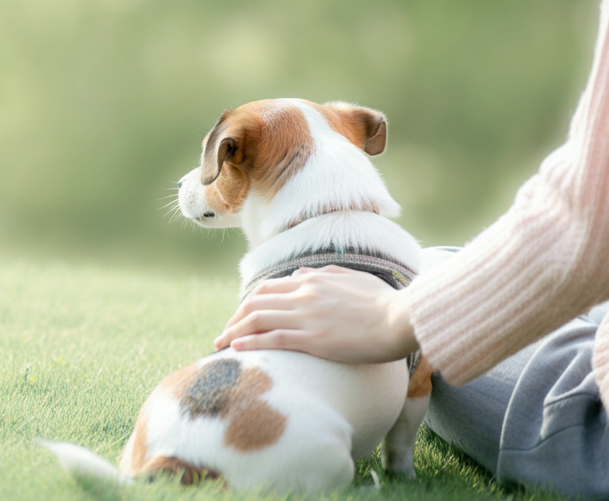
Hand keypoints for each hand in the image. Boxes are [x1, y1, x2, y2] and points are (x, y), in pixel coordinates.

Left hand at [213, 265, 418, 363]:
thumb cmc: (385, 302)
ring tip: (220, 345)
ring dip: (234, 332)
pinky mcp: (315, 340)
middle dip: (234, 319)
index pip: (268, 289)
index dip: (249, 303)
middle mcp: (304, 296)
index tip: (240, 317)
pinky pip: (273, 339)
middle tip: (223, 334)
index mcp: (312, 282)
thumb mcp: (353, 279)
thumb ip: (323, 275)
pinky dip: (250, 342)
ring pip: (257, 320)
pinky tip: (237, 349)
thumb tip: (299, 274)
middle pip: (255, 303)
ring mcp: (307, 317)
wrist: (403, 318)